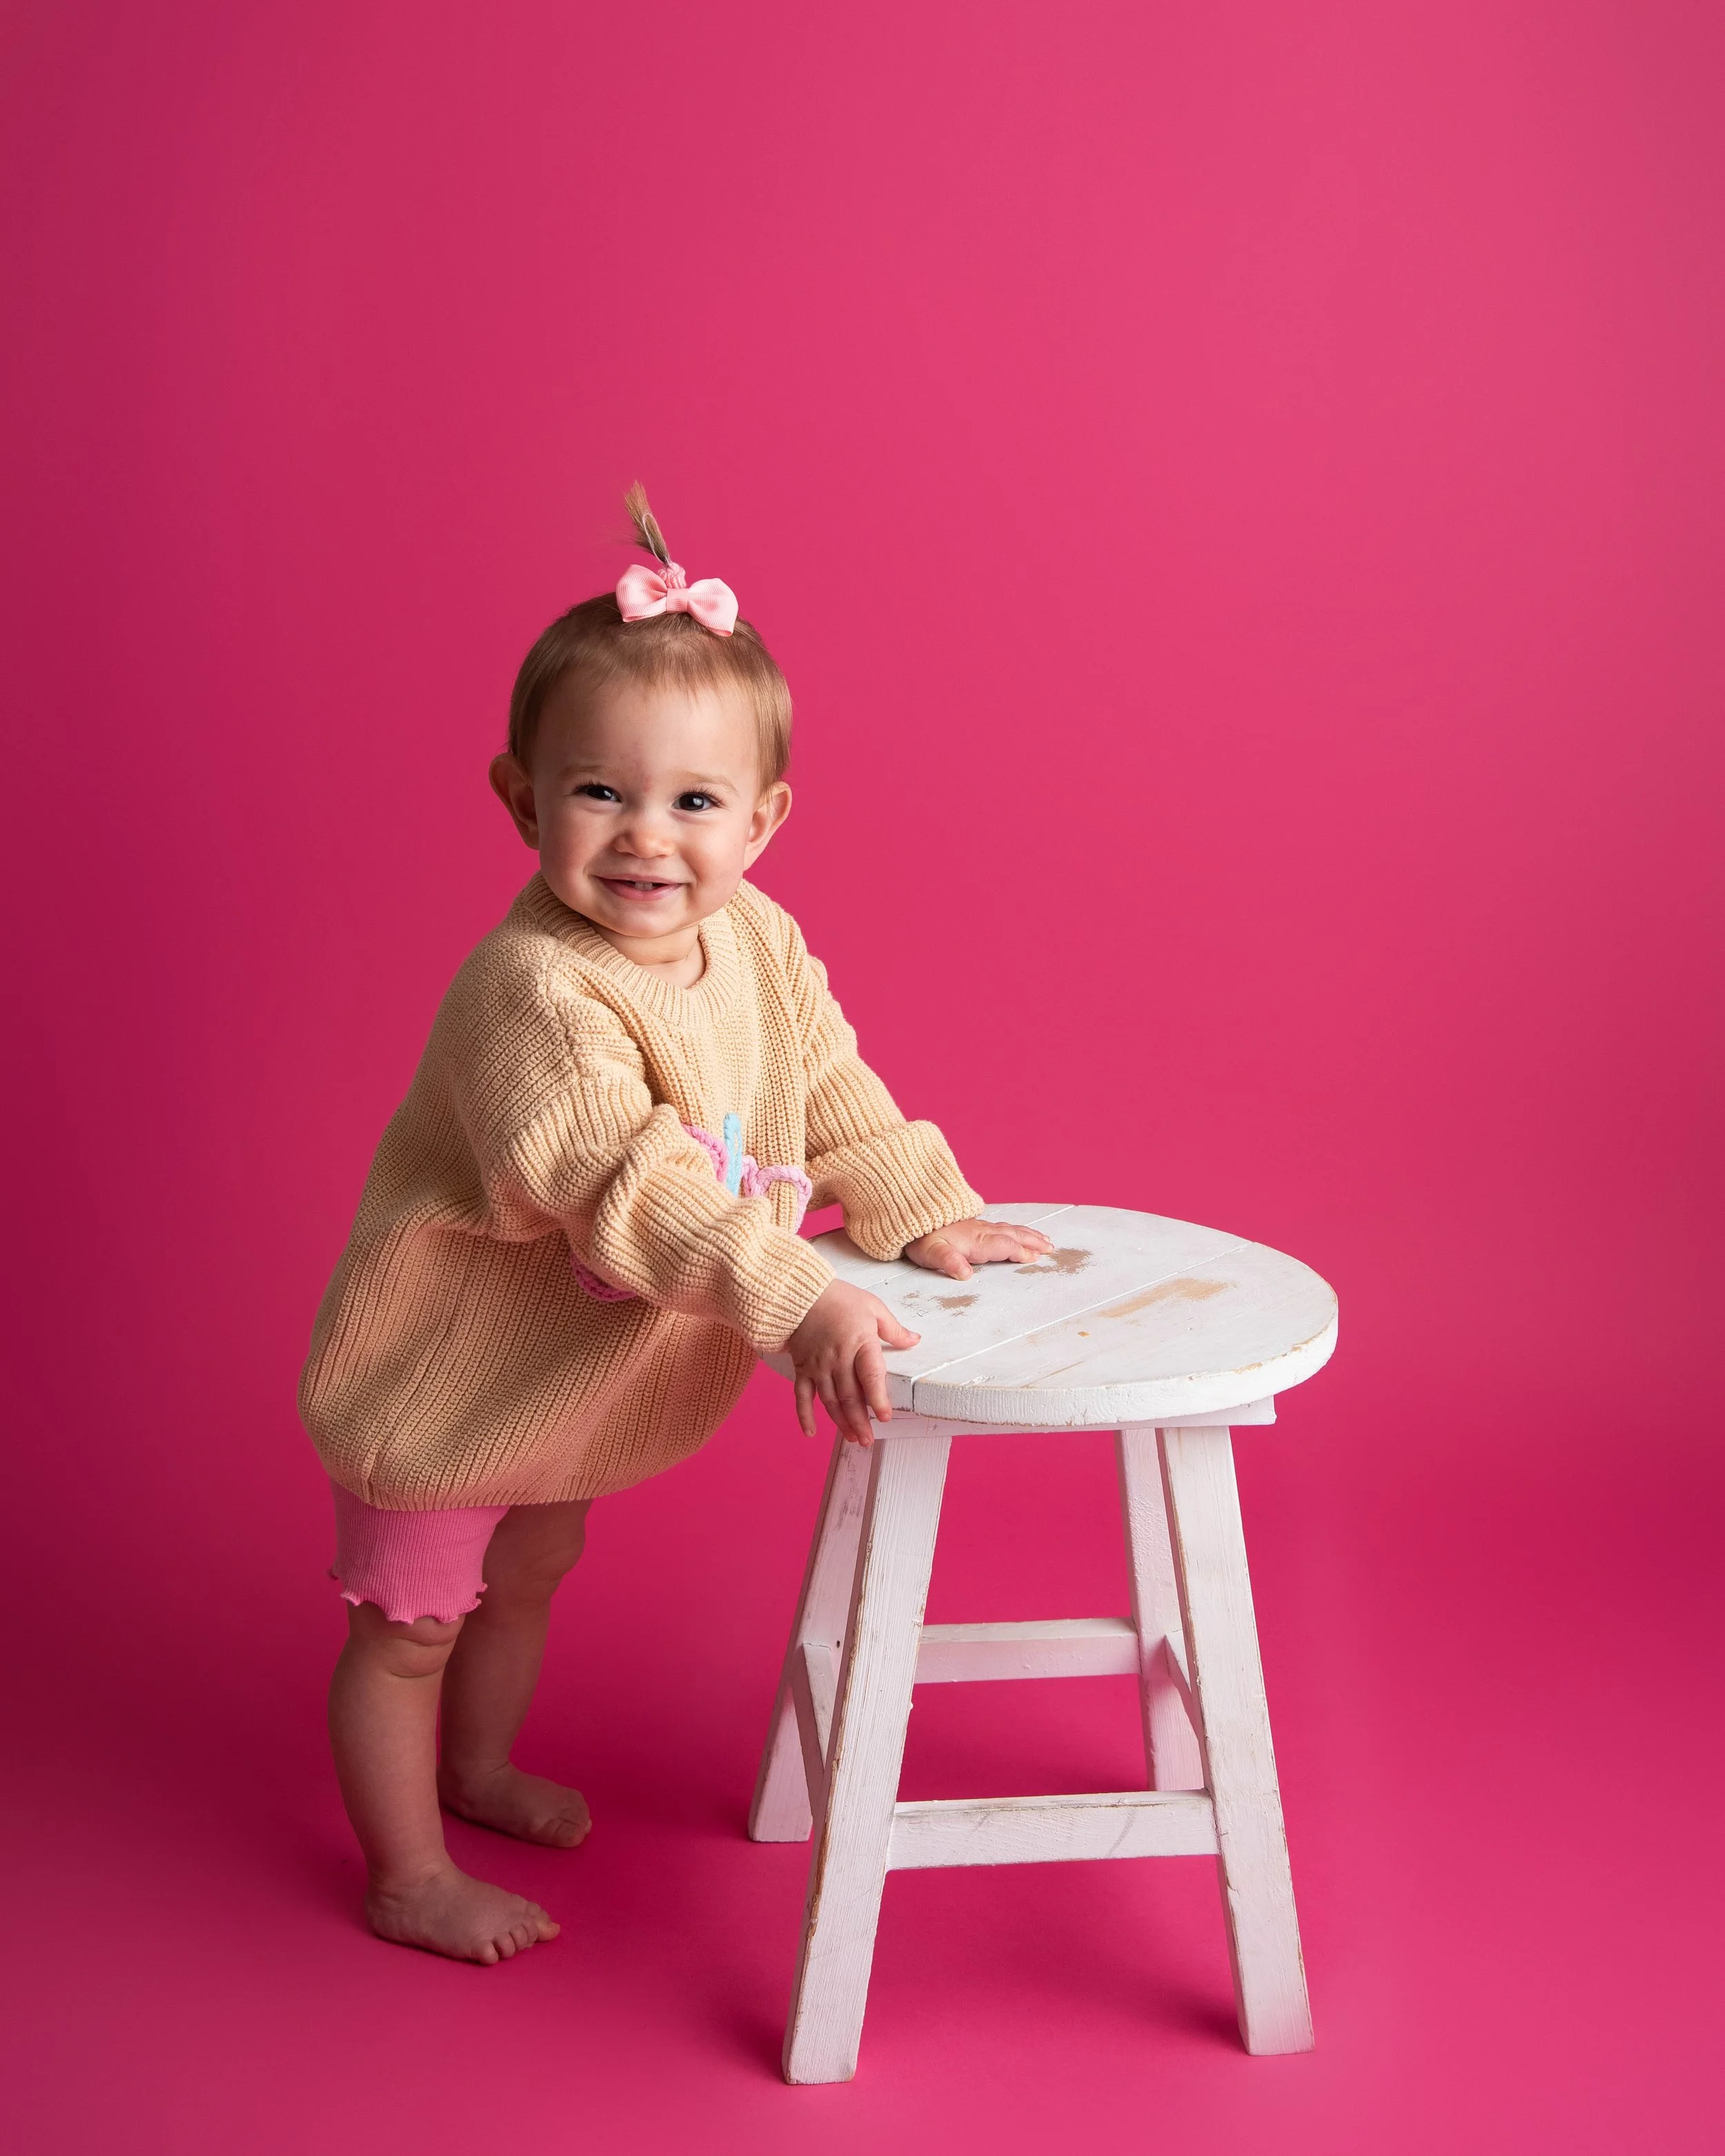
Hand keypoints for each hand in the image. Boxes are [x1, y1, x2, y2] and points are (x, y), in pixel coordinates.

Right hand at [786, 1280, 919, 1446]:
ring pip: (829, 1400)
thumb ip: (894, 1329)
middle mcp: (838, 1359)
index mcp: (859, 1343)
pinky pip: (801, 1396)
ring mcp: (818, 1366)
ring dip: (841, 1422)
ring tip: (853, 1438)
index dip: (878, 1399)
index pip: (870, 1376)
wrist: (800, 1293)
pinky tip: (810, 1432)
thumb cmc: (839, 1299)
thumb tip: (915, 1340)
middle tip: (868, 1440)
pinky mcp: (802, 1368)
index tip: (885, 1418)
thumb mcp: (873, 1307)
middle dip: (859, 1421)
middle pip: (849, 1396)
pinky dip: (804, 1415)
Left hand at [901, 1217, 1054, 1281]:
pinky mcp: (975, 1225)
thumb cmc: (920, 1239)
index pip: (1003, 1246)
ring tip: (1045, 1239)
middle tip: (1051, 1247)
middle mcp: (981, 1231)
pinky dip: (1017, 1229)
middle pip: (1013, 1236)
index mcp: (975, 1240)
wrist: (911, 1216)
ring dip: (1029, 1235)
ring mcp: (979, 1227)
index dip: (1019, 1252)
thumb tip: (965, 1274)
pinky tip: (1019, 1231)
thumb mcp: (930, 1253)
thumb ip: (948, 1261)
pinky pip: (1003, 1226)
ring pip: (1010, 1229)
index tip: (1035, 1258)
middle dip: (1033, 1242)